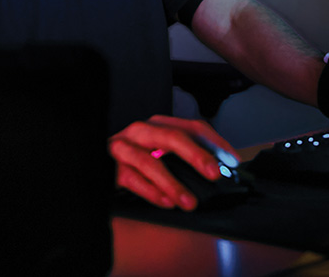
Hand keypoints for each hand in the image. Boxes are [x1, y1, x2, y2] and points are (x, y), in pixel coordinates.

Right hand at [108, 115, 238, 210]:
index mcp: (158, 125)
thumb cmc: (133, 160)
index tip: (233, 160)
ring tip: (190, 202)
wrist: (96, 163)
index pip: (192, 127)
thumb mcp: (159, 152)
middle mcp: (141, 132)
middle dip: (196, 155)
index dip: (214, 142)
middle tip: (214, 174)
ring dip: (172, 183)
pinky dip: (150, 192)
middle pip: (171, 137)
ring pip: (149, 162)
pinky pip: (131, 179)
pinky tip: (165, 202)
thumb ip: (184, 158)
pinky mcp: (110, 167)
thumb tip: (221, 171)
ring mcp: (123, 148)